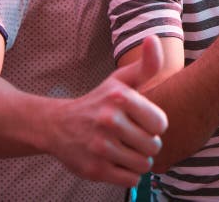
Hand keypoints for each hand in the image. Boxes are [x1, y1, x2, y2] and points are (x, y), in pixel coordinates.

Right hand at [49, 35, 168, 186]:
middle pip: (153, 145)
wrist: (57, 126)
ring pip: (143, 164)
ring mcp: (100, 147)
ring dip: (138, 160)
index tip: (141, 121)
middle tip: (132, 137)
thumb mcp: (120, 80)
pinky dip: (128, 174)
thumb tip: (152, 38)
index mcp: (120, 97)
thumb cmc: (99, 101)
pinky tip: (117, 162)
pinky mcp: (94, 170)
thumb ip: (145, 64)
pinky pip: (131, 179)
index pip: (160, 123)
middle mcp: (109, 121)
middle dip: (147, 144)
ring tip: (125, 149)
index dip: (154, 125)